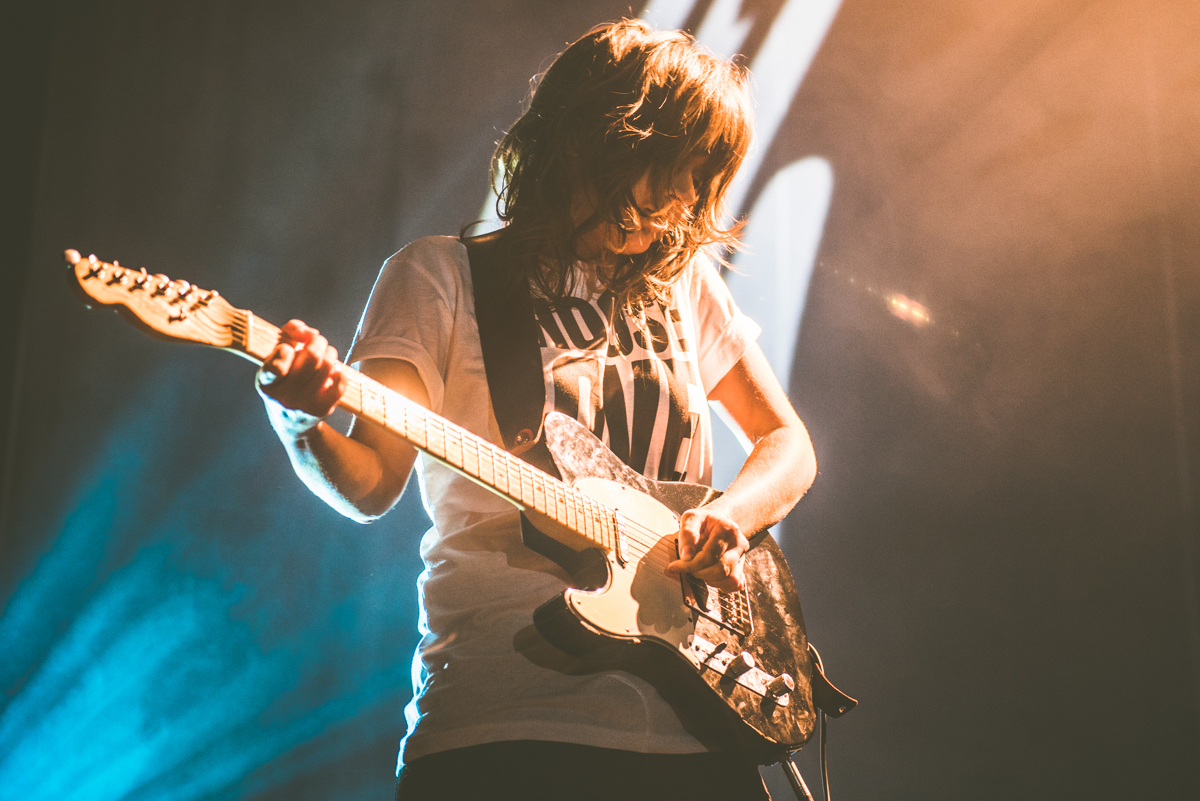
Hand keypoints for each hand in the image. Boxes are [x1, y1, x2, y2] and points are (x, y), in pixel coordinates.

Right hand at [257, 320, 346, 435]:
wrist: (290, 422)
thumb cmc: (285, 379)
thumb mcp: (277, 357)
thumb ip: (289, 334)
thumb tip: (309, 331)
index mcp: (265, 382)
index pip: (276, 366)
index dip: (286, 351)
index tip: (288, 349)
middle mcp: (282, 397)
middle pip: (311, 358)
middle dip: (318, 342)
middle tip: (318, 340)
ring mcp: (302, 406)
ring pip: (327, 367)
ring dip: (330, 353)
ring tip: (327, 352)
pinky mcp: (320, 411)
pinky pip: (339, 383)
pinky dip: (338, 371)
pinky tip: (333, 371)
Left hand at [666, 506, 748, 591]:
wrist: (717, 522)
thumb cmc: (703, 521)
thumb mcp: (691, 518)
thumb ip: (687, 534)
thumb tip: (686, 556)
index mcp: (728, 529)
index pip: (709, 555)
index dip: (689, 565)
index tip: (673, 567)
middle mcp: (739, 543)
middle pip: (721, 569)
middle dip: (699, 573)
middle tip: (687, 568)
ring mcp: (742, 557)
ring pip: (730, 579)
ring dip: (709, 579)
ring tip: (699, 569)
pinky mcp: (741, 568)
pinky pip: (734, 584)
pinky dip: (719, 585)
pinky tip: (709, 575)